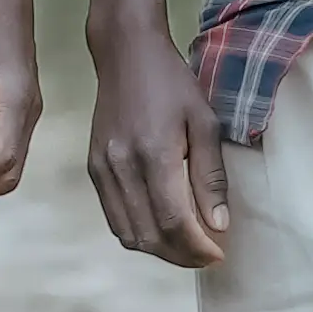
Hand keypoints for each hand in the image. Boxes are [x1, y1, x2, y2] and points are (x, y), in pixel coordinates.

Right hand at [82, 17, 234, 271]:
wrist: (126, 55)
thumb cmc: (172, 84)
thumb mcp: (204, 122)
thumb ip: (210, 177)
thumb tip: (218, 225)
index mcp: (154, 154)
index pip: (174, 222)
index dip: (198, 247)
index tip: (219, 254)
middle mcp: (122, 167)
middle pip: (149, 236)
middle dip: (182, 256)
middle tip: (207, 255)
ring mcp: (102, 169)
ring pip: (128, 234)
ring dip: (159, 250)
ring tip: (186, 246)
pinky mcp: (93, 169)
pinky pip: (113, 218)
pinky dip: (138, 233)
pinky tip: (160, 227)